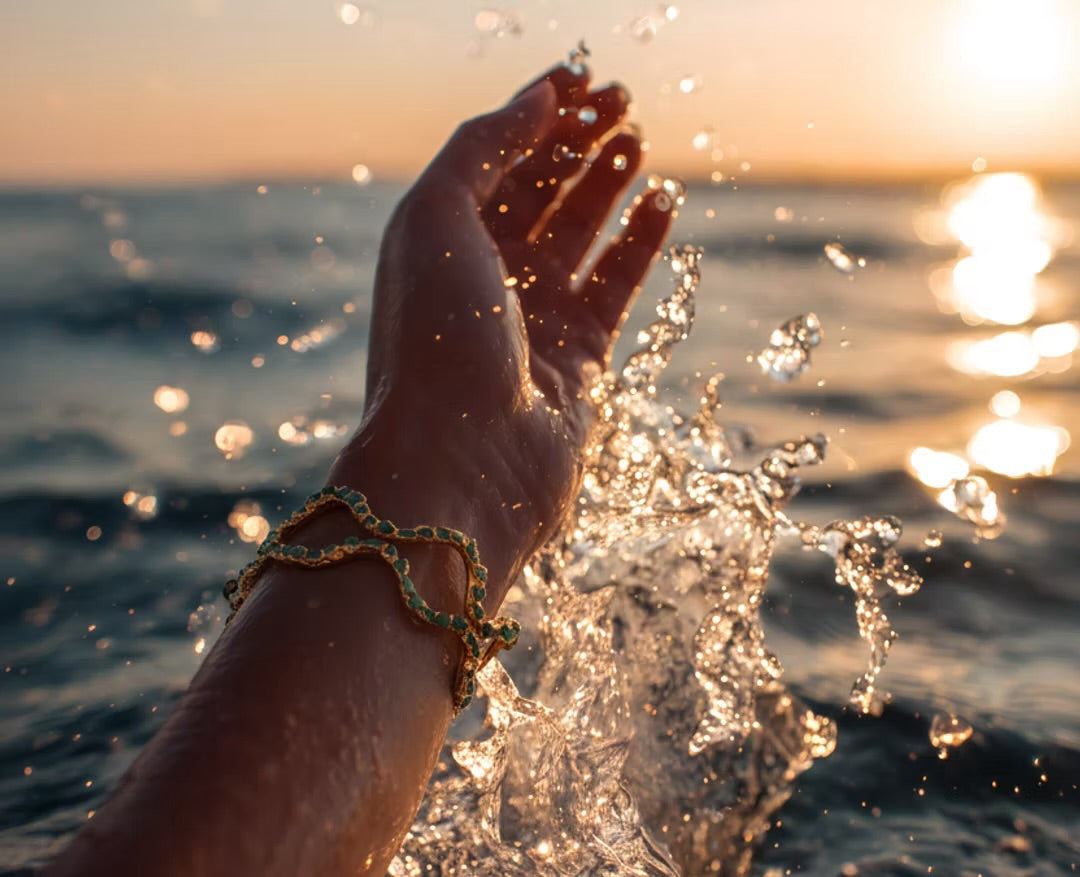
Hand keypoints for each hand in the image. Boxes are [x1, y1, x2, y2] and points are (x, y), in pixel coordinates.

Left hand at [331, 64, 673, 601]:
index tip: (583, 77)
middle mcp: (483, 278)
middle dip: (578, 144)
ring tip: (639, 140)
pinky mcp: (581, 358)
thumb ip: (484, 144)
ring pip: (579, 235)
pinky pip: (616, 286)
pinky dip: (639, 243)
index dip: (537, 115)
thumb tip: (541, 96)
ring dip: (609, 185)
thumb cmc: (436, 340)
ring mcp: (533, 319)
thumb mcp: (436, 217)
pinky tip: (661, 201)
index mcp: (438, 241)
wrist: (462, 463)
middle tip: (624, 102)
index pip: (495, 159)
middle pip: (538, 192)